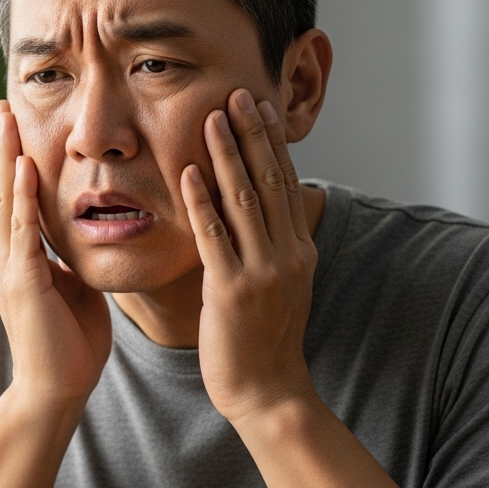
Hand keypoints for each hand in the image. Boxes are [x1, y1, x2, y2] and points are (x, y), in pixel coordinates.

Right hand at [0, 101, 111, 410]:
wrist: (55, 391)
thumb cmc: (71, 347)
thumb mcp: (75, 290)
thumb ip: (72, 261)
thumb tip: (86, 236)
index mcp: (21, 259)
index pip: (17, 198)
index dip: (17, 160)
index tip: (18, 124)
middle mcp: (8, 257)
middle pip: (3, 189)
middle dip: (4, 146)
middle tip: (3, 105)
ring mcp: (10, 268)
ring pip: (6, 201)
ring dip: (7, 158)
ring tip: (6, 119)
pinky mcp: (22, 281)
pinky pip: (23, 231)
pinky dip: (24, 197)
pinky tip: (26, 167)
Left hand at [180, 89, 318, 423]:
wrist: (268, 393)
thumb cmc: (264, 342)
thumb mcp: (280, 287)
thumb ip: (272, 248)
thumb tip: (263, 214)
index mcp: (299, 250)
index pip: (286, 183)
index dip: (271, 143)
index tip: (258, 106)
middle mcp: (287, 254)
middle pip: (269, 181)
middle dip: (252, 135)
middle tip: (237, 94)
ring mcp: (262, 272)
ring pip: (244, 200)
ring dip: (227, 155)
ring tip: (213, 117)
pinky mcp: (231, 291)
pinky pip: (214, 237)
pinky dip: (202, 201)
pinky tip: (189, 171)